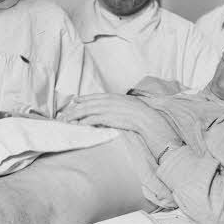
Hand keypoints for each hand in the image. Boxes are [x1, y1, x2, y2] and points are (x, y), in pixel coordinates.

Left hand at [57, 93, 178, 151]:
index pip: (100, 97)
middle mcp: (117, 101)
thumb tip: (117, 115)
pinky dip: (86, 121)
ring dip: (78, 115)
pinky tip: (79, 125)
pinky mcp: (114, 118)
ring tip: (67, 120)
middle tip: (65, 113)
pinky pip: (97, 119)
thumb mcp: (136, 113)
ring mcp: (115, 109)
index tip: (76, 100)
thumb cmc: (150, 124)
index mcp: (122, 99)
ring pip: (91, 110)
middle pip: (92, 102)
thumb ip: (125, 112)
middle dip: (77, 107)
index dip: (87, 98)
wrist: (158, 127)